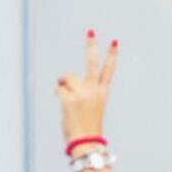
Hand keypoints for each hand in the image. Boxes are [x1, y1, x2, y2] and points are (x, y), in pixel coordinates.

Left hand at [56, 30, 116, 145]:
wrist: (86, 141)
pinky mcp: (69, 98)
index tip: (114, 41)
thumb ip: (78, 92)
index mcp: (102, 92)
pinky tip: (63, 104)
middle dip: (91, 45)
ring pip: (67, 77)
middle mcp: (94, 90)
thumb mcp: (88, 107)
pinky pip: (58, 89)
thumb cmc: (86, 126)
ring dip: (62, 84)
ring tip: (66, 98)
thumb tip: (59, 85)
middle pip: (91, 63)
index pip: (108, 70)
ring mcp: (82, 93)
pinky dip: (57, 94)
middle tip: (90, 31)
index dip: (111, 55)